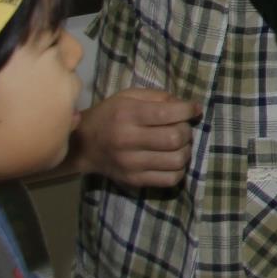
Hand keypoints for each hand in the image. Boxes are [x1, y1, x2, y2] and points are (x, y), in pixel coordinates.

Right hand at [70, 88, 199, 187]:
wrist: (83, 146)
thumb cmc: (111, 115)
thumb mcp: (129, 97)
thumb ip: (160, 97)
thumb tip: (190, 107)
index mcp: (127, 115)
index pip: (167, 113)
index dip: (188, 110)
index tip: (193, 109)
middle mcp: (128, 140)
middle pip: (175, 138)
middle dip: (187, 130)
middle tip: (182, 128)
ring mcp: (131, 164)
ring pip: (177, 160)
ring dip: (185, 150)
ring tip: (177, 145)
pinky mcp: (134, 180)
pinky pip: (170, 179)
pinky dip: (179, 169)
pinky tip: (171, 160)